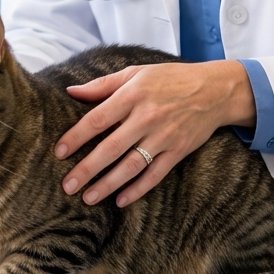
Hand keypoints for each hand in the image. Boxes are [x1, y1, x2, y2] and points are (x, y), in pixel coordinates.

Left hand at [54, 60, 254, 207]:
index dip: (77, 136)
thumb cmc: (169, 78)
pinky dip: (138, 189)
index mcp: (133, 94)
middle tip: (67, 186)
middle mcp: (147, 116)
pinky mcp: (178, 151)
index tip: (59, 152)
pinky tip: (121, 201)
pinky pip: (155, 175)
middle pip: (111, 147)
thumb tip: (71, 92)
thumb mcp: (136, 72)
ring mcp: (164, 136)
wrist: (214, 90)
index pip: (98, 118)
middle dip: (87, 168)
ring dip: (108, 184)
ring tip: (88, 198)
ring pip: (131, 165)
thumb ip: (102, 85)